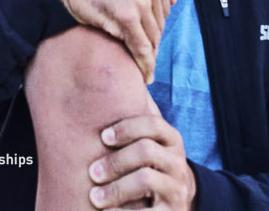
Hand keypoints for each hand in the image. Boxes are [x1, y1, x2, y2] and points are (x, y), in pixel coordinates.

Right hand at [40, 0, 172, 82]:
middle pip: (158, 24)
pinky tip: (145, 76)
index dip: (152, 24)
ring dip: (148, 55)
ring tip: (144, 69)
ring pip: (151, 38)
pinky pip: (141, 48)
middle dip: (150, 40)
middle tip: (142, 56)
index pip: (162, 8)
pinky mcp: (126, 16)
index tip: (146, 37)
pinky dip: (144, 65)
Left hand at [89, 95, 195, 210]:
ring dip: (115, 189)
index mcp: (170, 138)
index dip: (126, 128)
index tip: (102, 137)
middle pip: (146, 151)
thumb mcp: (149, 138)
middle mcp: (177, 160)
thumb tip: (111, 70)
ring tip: (94, 197)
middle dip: (115, 161)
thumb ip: (136, 111)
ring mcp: (176, 187)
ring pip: (145, 180)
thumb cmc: (150, 161)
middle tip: (92, 172)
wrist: (176, 198)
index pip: (153, 124)